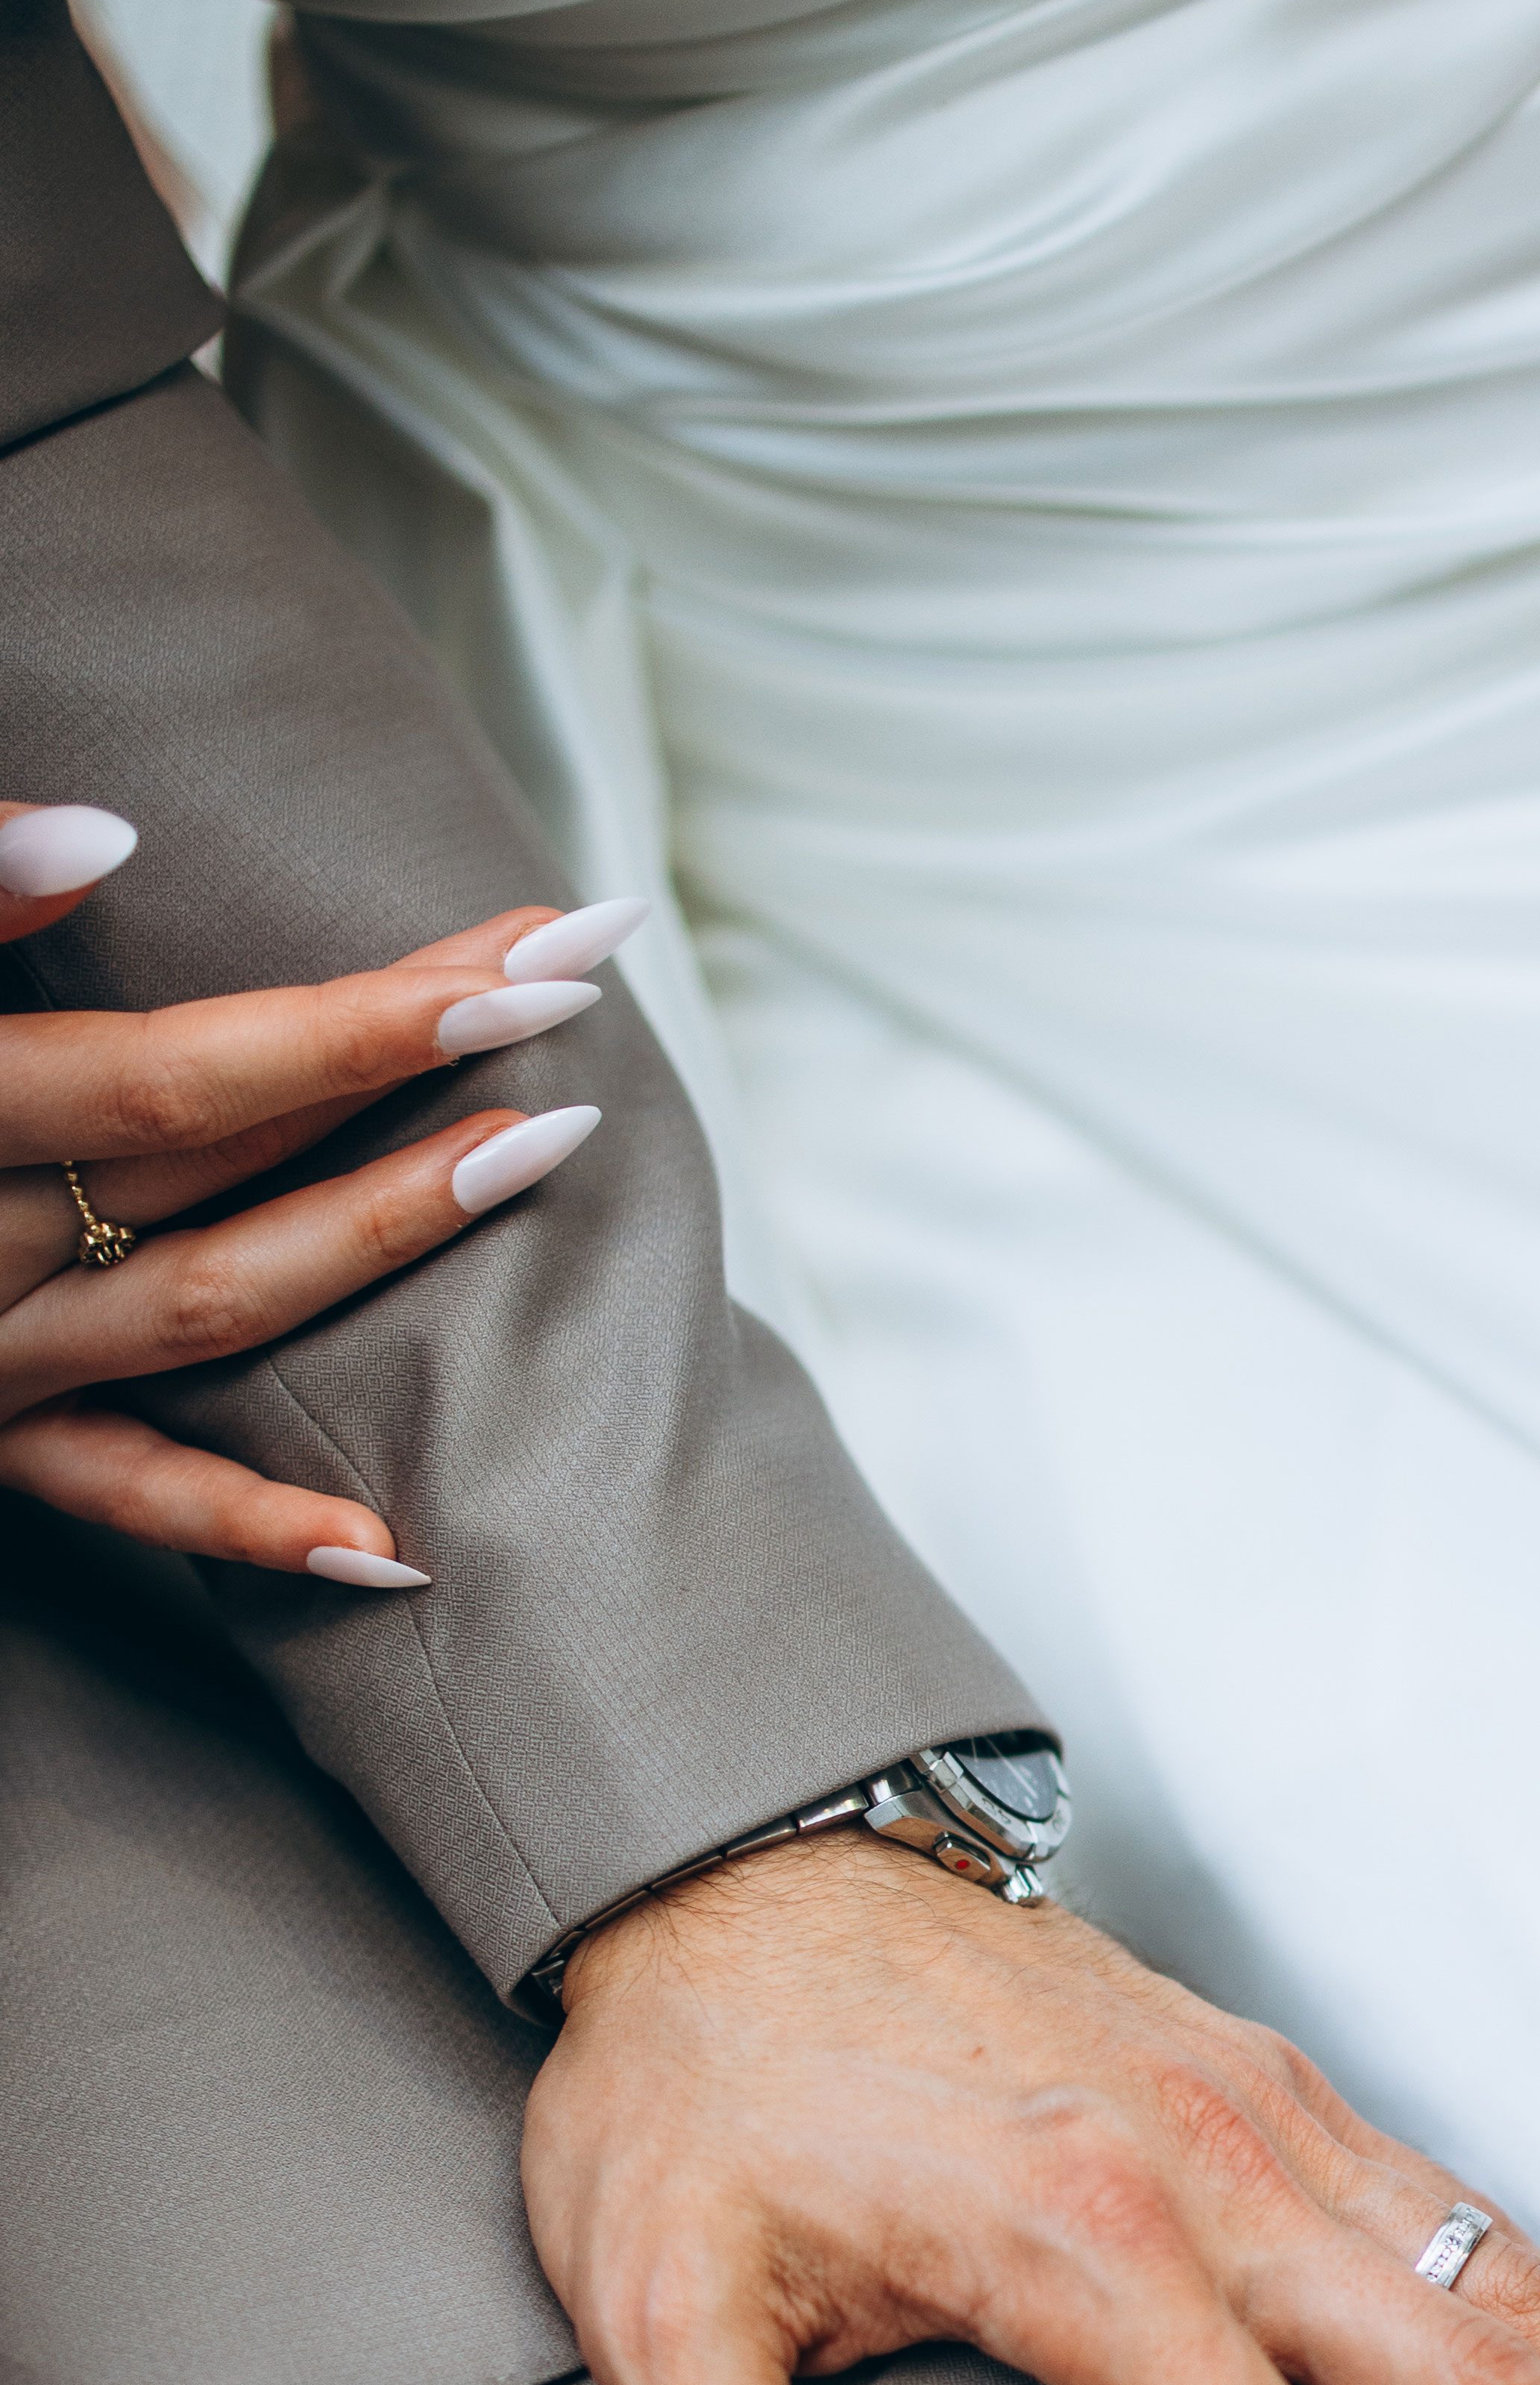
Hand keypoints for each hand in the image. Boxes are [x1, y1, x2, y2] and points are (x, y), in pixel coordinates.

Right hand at [0, 809, 622, 1578]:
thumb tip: (106, 837)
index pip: (182, 1065)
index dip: (360, 1011)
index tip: (529, 942)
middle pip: (225, 1150)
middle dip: (418, 1063)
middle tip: (587, 968)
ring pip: (213, 1308)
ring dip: (387, 1233)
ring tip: (554, 1146)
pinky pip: (116, 1497)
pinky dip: (246, 1529)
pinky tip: (392, 1547)